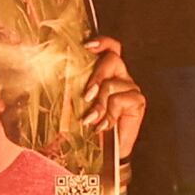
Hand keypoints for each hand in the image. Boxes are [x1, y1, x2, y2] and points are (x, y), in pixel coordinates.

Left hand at [81, 35, 146, 167]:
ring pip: (112, 84)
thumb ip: (74, 89)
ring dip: (99, 104)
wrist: (106, 151)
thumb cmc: (90, 125)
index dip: (102, 42)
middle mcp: (121, 76)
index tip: (87, 46)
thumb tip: (56, 79)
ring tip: (92, 120)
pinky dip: (109, 114)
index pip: (111, 48)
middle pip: (112, 59)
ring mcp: (130, 88)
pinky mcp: (138, 101)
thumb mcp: (80, 104)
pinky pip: (120, 99)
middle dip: (97, 75)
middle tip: (87, 95)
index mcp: (108, 72)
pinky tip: (104, 125)